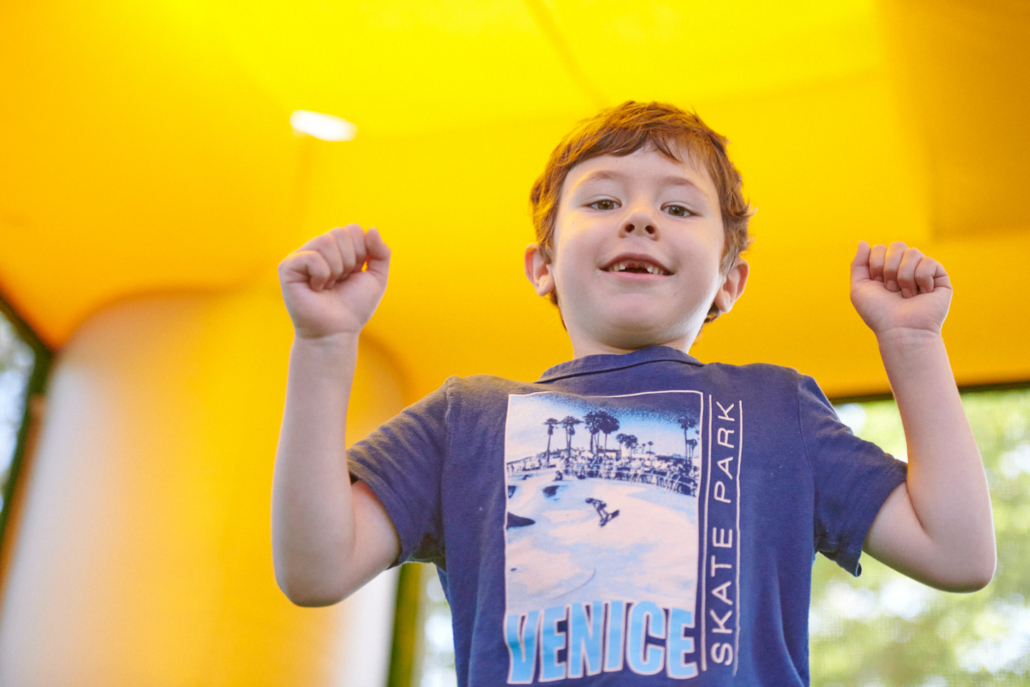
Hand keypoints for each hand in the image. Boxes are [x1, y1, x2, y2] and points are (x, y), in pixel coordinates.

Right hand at [278, 224, 390, 340]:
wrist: (336, 332)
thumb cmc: (353, 307)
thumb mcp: (376, 278)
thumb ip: (381, 252)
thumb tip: (371, 228)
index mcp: (336, 248)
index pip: (352, 229)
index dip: (361, 253)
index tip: (353, 274)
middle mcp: (317, 248)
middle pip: (340, 232)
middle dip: (349, 261)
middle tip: (340, 282)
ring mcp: (301, 256)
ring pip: (326, 241)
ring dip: (336, 269)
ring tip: (328, 286)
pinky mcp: (287, 267)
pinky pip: (312, 257)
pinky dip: (321, 275)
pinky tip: (316, 288)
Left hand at [850, 241, 950, 337]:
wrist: (901, 330)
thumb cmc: (879, 313)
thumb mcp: (859, 288)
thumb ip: (858, 264)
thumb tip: (863, 241)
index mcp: (886, 268)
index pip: (879, 248)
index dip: (875, 266)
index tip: (878, 285)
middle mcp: (904, 267)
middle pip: (897, 245)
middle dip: (889, 268)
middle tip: (891, 289)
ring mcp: (923, 271)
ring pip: (913, 252)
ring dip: (904, 276)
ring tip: (906, 295)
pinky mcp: (940, 277)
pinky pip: (929, 262)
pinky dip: (921, 279)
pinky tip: (922, 293)